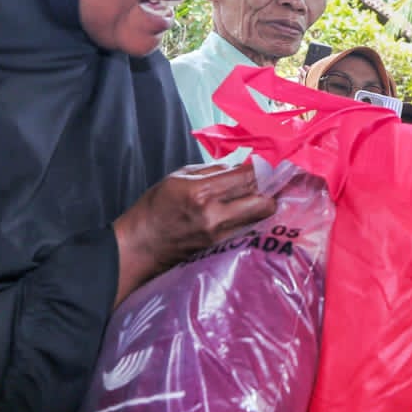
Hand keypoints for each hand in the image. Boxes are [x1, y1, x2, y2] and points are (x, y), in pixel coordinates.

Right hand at [111, 161, 274, 305]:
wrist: (140, 246)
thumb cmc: (155, 207)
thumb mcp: (179, 177)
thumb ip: (213, 171)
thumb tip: (240, 168)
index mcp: (200, 192)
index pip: (246, 178)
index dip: (264, 169)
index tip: (270, 164)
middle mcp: (213, 215)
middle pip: (263, 202)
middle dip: (271, 190)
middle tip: (270, 182)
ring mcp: (219, 235)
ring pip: (259, 218)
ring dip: (264, 206)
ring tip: (261, 196)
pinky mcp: (220, 248)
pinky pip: (247, 229)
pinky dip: (252, 219)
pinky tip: (248, 212)